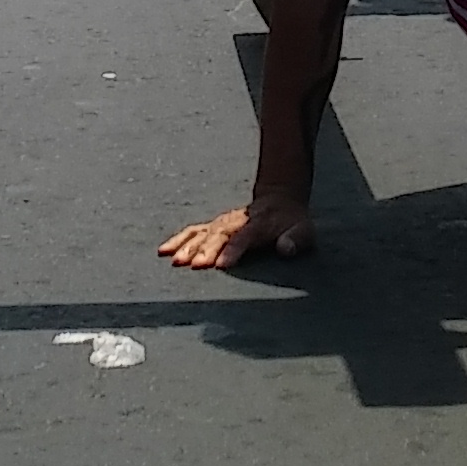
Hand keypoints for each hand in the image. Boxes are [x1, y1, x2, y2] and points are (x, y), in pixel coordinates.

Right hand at [158, 194, 315, 269]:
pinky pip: (193, 232)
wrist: (280, 199)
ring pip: (202, 233)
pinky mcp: (213, 226)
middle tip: (195, 265)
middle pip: (218, 236)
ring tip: (175, 261)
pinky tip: (163, 251)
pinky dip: (178, 240)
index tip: (222, 265)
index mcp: (258, 226)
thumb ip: (295, 239)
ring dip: (188, 247)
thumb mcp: (303, 230)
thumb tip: (285, 248)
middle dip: (206, 251)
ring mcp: (223, 223)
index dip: (233, 251)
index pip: (243, 238)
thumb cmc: (292, 222)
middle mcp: (236, 222)